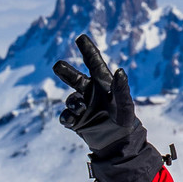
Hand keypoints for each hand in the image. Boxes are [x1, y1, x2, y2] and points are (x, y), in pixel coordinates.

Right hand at [52, 33, 137, 158]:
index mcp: (103, 84)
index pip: (94, 63)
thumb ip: (122, 89)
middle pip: (74, 78)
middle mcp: (90, 92)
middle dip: (65, 72)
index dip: (88, 50)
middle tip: (57, 66)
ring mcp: (82, 106)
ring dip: (74, 103)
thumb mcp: (125, 105)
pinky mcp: (75, 120)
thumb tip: (120, 71)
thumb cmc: (124, 122)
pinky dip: (68, 117)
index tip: (81, 37)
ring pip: (71, 99)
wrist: (117, 144)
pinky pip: (66, 116)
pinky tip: (73, 121)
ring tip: (81, 108)